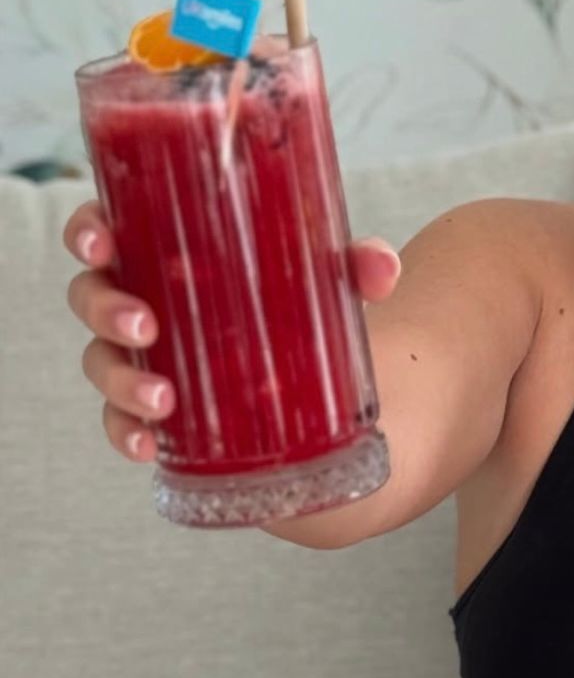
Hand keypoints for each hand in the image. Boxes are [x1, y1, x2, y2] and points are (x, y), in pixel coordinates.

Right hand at [63, 201, 400, 462]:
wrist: (317, 367)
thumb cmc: (300, 297)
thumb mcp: (331, 277)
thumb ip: (358, 265)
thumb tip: (381, 268)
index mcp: (164, 251)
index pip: (103, 230)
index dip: (88, 231)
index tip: (102, 243)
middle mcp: (141, 299)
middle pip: (91, 296)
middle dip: (106, 310)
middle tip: (146, 326)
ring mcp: (142, 357)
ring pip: (102, 362)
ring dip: (121, 380)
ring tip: (162, 399)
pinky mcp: (154, 406)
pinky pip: (119, 420)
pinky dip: (126, 432)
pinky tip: (148, 446)